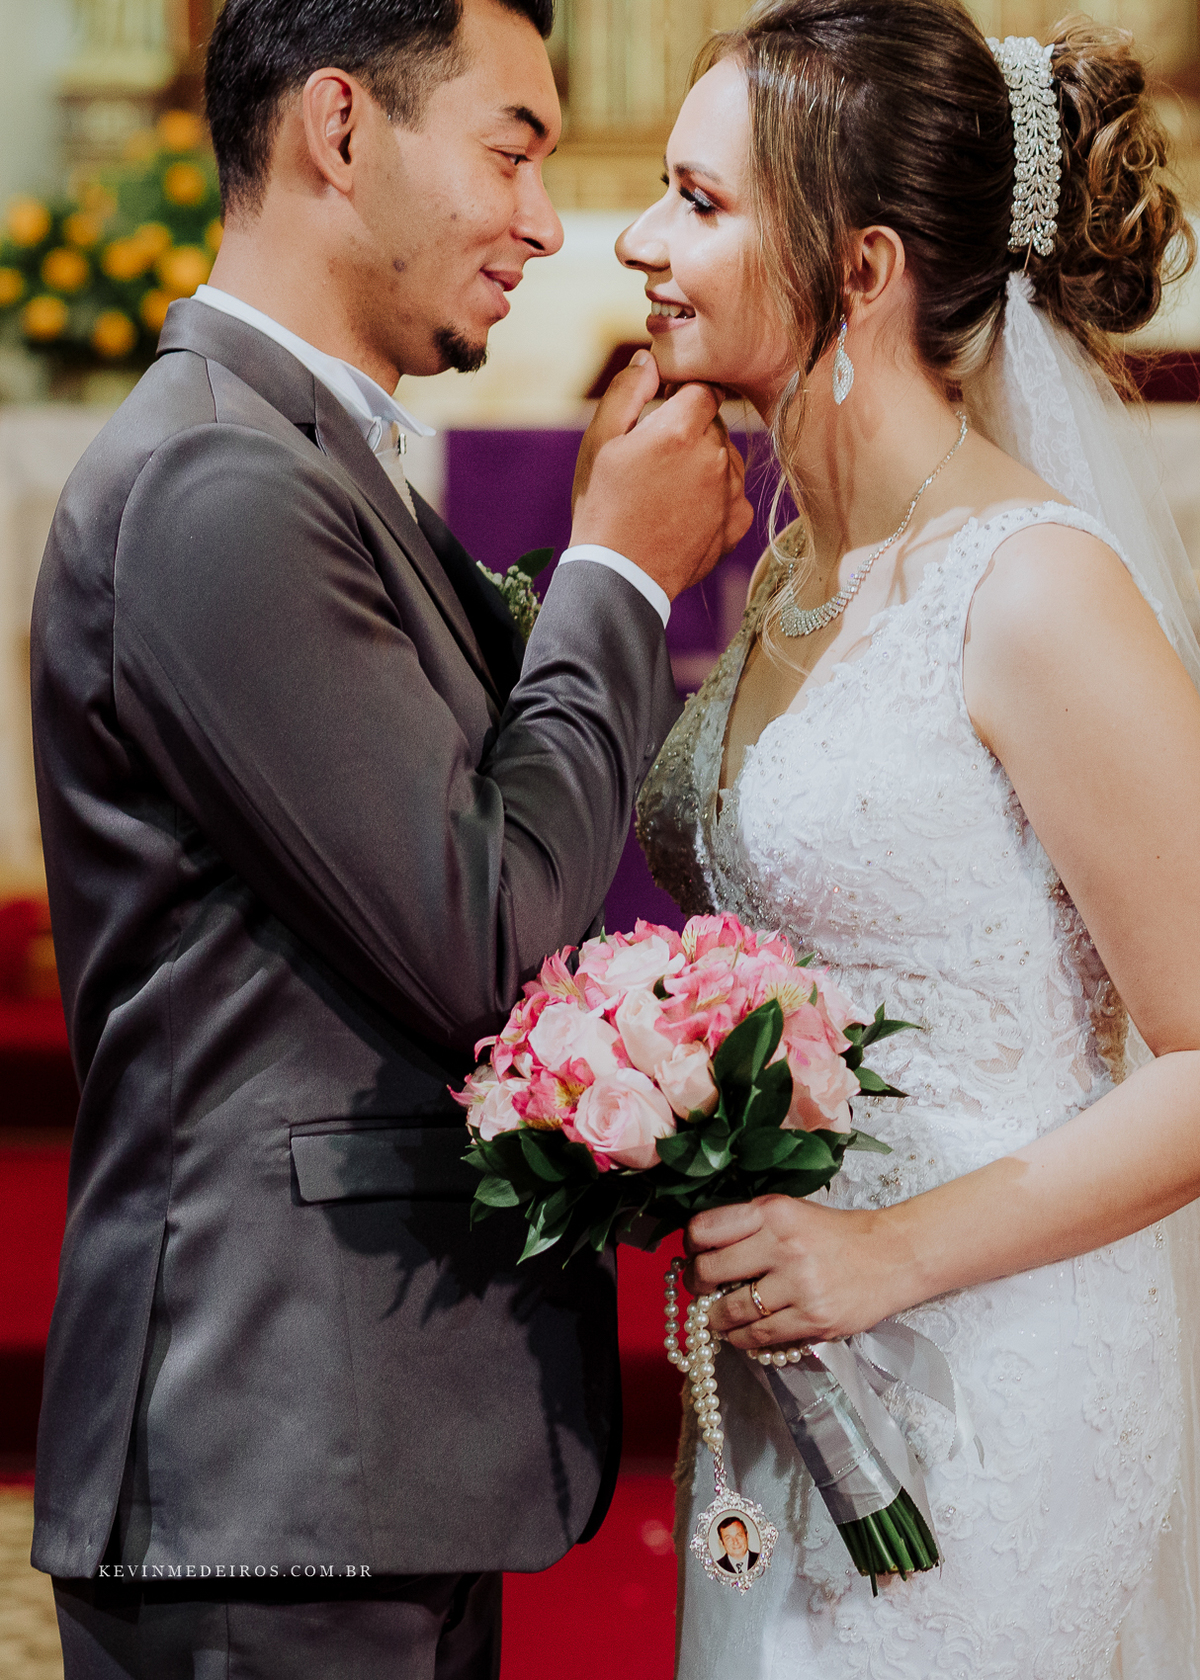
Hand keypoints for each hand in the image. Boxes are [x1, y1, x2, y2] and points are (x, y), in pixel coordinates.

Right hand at [570, 350, 753, 601]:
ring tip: (666, 492)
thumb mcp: (599, 442)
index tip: (663, 414)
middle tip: (655, 461)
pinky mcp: (737, 522)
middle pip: (713, 423)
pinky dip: (713, 497)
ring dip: (704, 463)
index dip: (682, 397)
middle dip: (689, 432)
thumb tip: (650, 359)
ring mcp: (731, 492)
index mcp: (680, 430)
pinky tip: (682, 513)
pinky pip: (731, 493)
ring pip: (726, 457)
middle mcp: (715, 456)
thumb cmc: (602, 506)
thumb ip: (626, 391)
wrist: (620, 577)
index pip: (702, 388)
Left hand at [683, 1194, 913, 1347]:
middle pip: (709, 1270)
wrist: (892, 1256)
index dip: (690, 1246)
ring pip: (730, 1310)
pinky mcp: (812, 1320)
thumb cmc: (836, 1233)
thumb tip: (702, 1249)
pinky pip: (758, 1337)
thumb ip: (750, 1225)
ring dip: (715, 1317)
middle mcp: (783, 1245)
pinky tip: (741, 1332)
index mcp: (773, 1212)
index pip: (705, 1229)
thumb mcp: (791, 1211)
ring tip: (717, 1315)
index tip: (692, 1254)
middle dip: (696, 1283)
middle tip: (698, 1287)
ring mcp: (799, 1285)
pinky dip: (741, 1338)